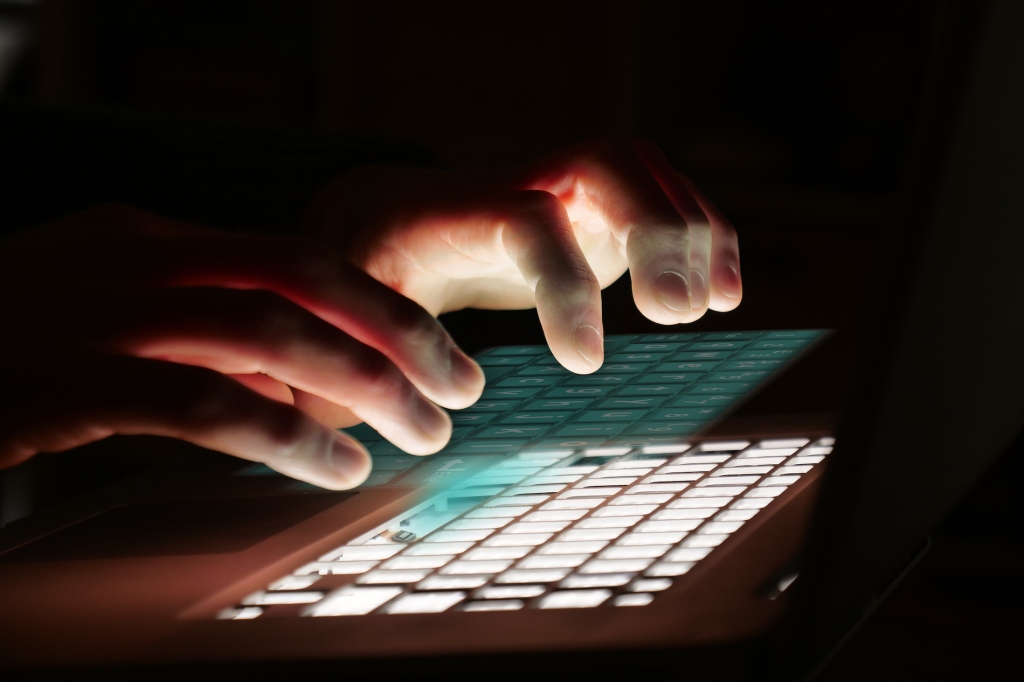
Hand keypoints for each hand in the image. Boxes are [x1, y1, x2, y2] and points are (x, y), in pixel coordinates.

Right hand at [0, 205, 483, 487]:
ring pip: (269, 332)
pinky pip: (205, 401)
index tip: (439, 348)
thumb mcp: (104, 320)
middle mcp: (130, 260)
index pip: (297, 255)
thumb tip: (298, 371)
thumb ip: (192, 332)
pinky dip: (286, 433)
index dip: (382, 302)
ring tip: (422, 430)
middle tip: (463, 386)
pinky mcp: (61, 383)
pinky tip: (337, 465)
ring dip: (363, 384)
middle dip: (399, 334)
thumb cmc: (4, 353)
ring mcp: (93, 315)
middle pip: (304, 278)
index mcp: (148, 241)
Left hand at [306, 136, 741, 374]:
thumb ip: (357, 362)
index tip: (583, 365)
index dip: (564, 284)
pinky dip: (707, 236)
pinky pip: (669, 200)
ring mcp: (565, 188)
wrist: (393, 220)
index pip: (525, 220)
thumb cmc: (371, 277)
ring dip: (692, 235)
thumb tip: (370, 424)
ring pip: (647, 173)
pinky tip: (723, 294)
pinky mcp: (598, 210)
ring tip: (704, 309)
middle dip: (655, 230)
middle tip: (673, 316)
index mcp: (452, 211)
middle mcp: (520, 182)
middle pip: (607, 162)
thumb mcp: (347, 315)